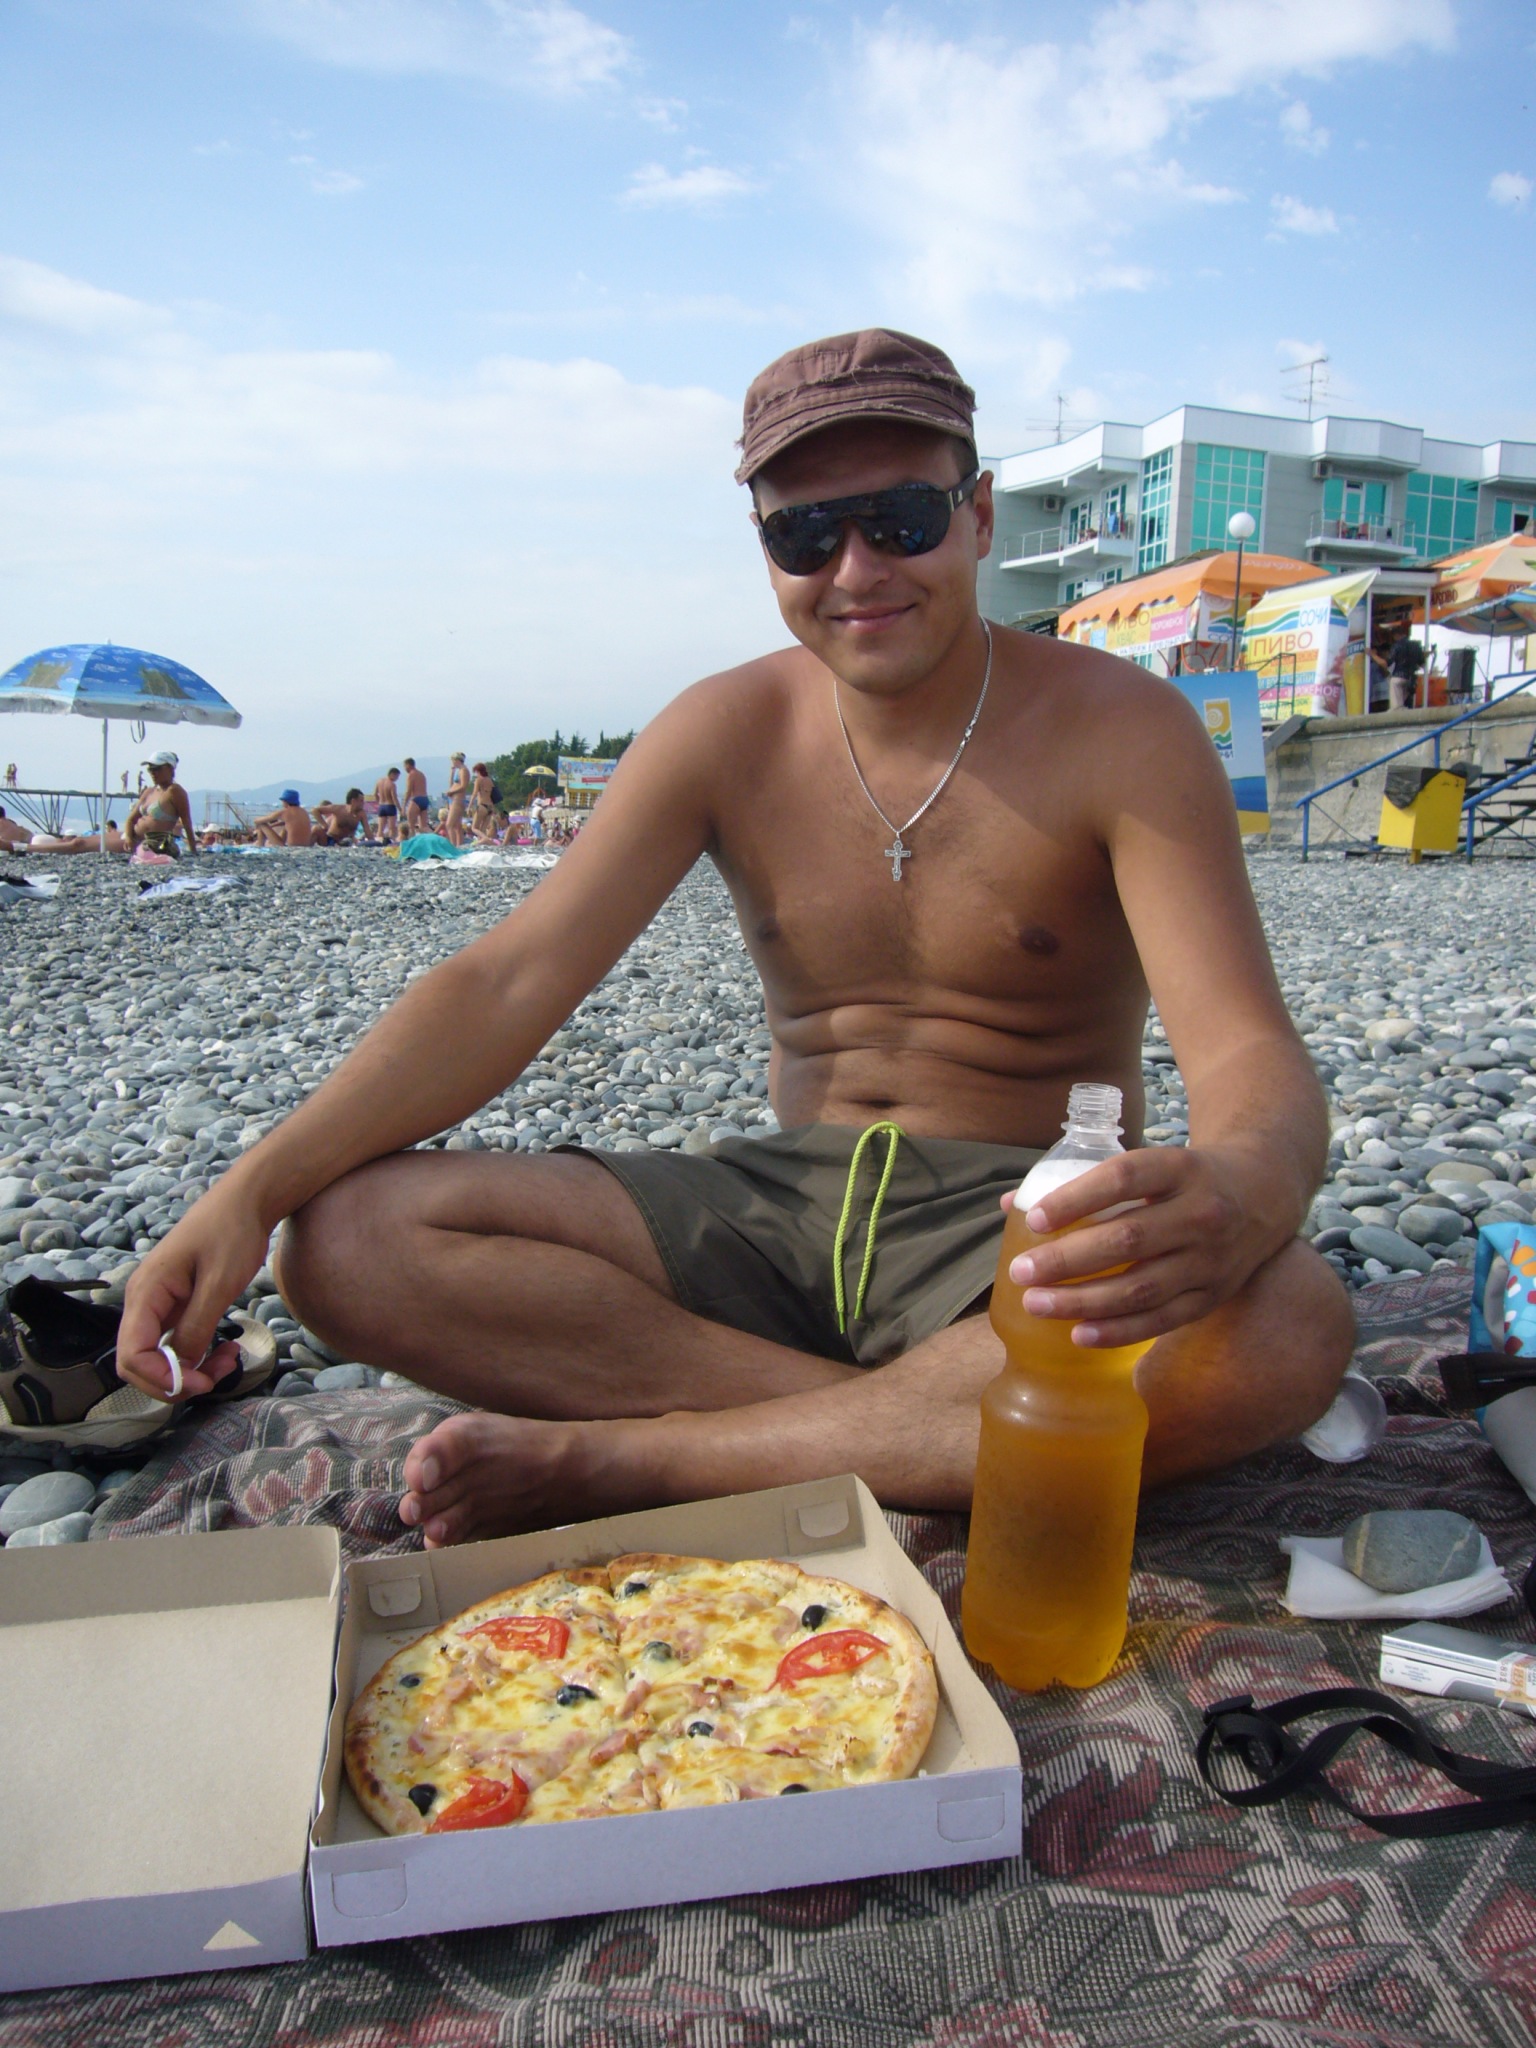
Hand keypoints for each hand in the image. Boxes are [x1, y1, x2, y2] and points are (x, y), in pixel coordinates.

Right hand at [117, 1187, 271, 1400]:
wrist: (245, 1200)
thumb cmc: (232, 1232)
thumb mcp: (219, 1283)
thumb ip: (197, 1326)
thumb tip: (182, 1367)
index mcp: (146, 1292)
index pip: (131, 1355)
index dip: (160, 1379)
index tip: (200, 1383)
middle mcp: (144, 1300)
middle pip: (138, 1362)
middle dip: (174, 1380)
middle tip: (215, 1378)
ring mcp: (158, 1304)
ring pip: (159, 1356)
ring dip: (190, 1369)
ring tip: (229, 1360)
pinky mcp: (175, 1305)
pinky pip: (176, 1342)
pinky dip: (198, 1354)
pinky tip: (226, 1349)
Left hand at [1003, 1145, 1279, 1348]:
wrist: (1264, 1193)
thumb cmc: (1184, 1178)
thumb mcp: (1150, 1162)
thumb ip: (1085, 1181)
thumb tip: (1010, 1202)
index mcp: (1181, 1168)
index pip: (1124, 1178)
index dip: (1076, 1198)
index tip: (1034, 1218)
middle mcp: (1201, 1212)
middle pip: (1128, 1239)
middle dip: (1068, 1260)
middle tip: (1021, 1272)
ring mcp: (1211, 1259)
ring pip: (1142, 1287)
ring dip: (1083, 1301)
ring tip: (1036, 1304)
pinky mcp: (1213, 1295)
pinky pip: (1163, 1319)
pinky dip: (1119, 1331)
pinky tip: (1079, 1335)